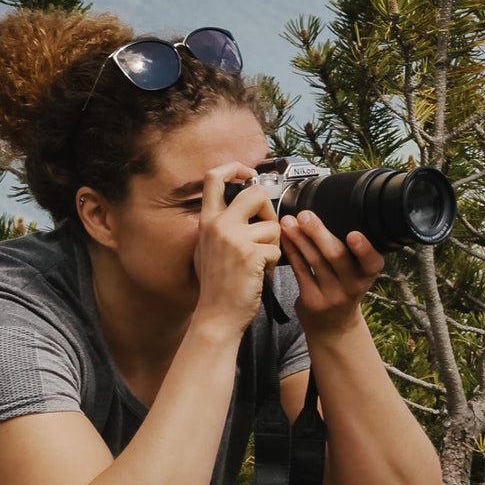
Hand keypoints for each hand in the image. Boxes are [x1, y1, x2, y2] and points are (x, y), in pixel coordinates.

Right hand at [192, 163, 281, 337]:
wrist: (216, 316)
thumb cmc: (217, 286)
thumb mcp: (207, 248)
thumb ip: (222, 225)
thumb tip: (246, 205)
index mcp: (207, 221)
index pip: (214, 177)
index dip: (235, 167)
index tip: (248, 174)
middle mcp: (218, 225)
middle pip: (255, 192)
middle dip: (269, 211)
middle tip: (266, 231)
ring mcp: (233, 238)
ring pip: (272, 225)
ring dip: (274, 244)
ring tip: (260, 262)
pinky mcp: (250, 254)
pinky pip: (277, 248)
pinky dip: (274, 263)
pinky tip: (261, 274)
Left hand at [279, 211, 382, 334]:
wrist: (333, 327)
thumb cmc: (344, 289)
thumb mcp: (356, 273)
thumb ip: (350, 252)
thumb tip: (328, 212)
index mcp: (368, 275)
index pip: (372, 262)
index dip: (364, 249)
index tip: (354, 234)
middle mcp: (353, 286)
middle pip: (337, 256)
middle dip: (319, 233)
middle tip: (305, 215)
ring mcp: (332, 296)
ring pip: (314, 262)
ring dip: (299, 238)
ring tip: (289, 221)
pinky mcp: (312, 301)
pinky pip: (300, 271)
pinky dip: (292, 251)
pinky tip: (285, 238)